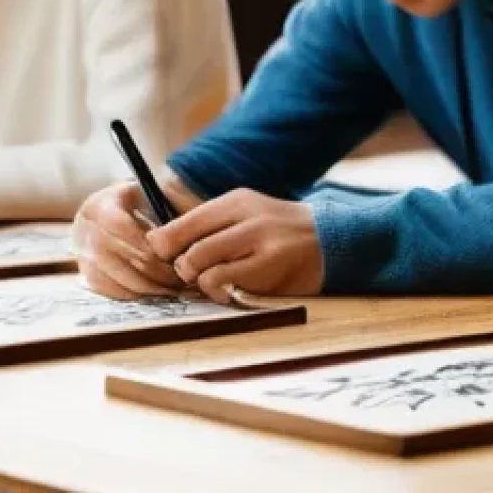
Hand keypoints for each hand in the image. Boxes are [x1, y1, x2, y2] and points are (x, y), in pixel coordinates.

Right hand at [74, 177, 196, 298]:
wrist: (115, 210)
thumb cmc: (144, 200)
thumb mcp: (153, 192)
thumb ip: (168, 201)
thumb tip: (186, 223)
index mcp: (99, 206)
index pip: (119, 227)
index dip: (148, 244)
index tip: (176, 254)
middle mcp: (83, 232)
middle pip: (119, 258)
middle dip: (155, 271)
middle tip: (183, 277)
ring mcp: (82, 257)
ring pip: (116, 280)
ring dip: (149, 288)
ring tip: (176, 287)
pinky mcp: (87, 277)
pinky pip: (112, 292)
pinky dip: (138, 295)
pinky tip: (160, 291)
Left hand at [145, 188, 324, 304]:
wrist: (333, 241)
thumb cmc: (281, 235)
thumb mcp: (249, 217)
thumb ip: (211, 227)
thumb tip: (158, 243)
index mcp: (236, 200)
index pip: (181, 221)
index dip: (162, 245)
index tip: (166, 259)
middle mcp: (245, 213)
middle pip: (182, 242)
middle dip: (178, 265)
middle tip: (191, 274)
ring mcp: (258, 237)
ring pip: (196, 260)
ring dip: (196, 279)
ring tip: (213, 282)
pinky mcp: (267, 263)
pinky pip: (219, 279)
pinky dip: (215, 290)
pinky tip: (229, 291)